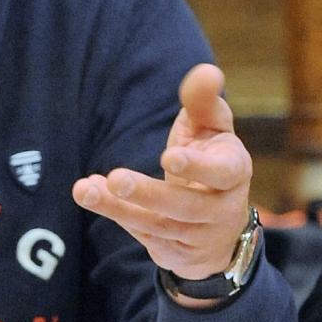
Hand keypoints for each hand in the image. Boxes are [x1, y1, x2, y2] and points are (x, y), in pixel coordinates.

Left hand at [72, 63, 252, 283]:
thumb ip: (204, 103)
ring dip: (119, 207)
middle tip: (116, 178)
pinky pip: (141, 231)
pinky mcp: (171, 250)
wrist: (219, 229)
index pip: (223, 173)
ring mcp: (195, 234)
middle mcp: (220, 208)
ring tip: (87, 190)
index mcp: (234, 173)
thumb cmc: (212, 162)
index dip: (198, 168)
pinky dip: (114, 213)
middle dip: (150, 193)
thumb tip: (207, 71)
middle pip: (186, 206)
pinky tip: (89, 192)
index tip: (168, 157)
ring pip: (157, 223)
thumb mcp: (212, 131)